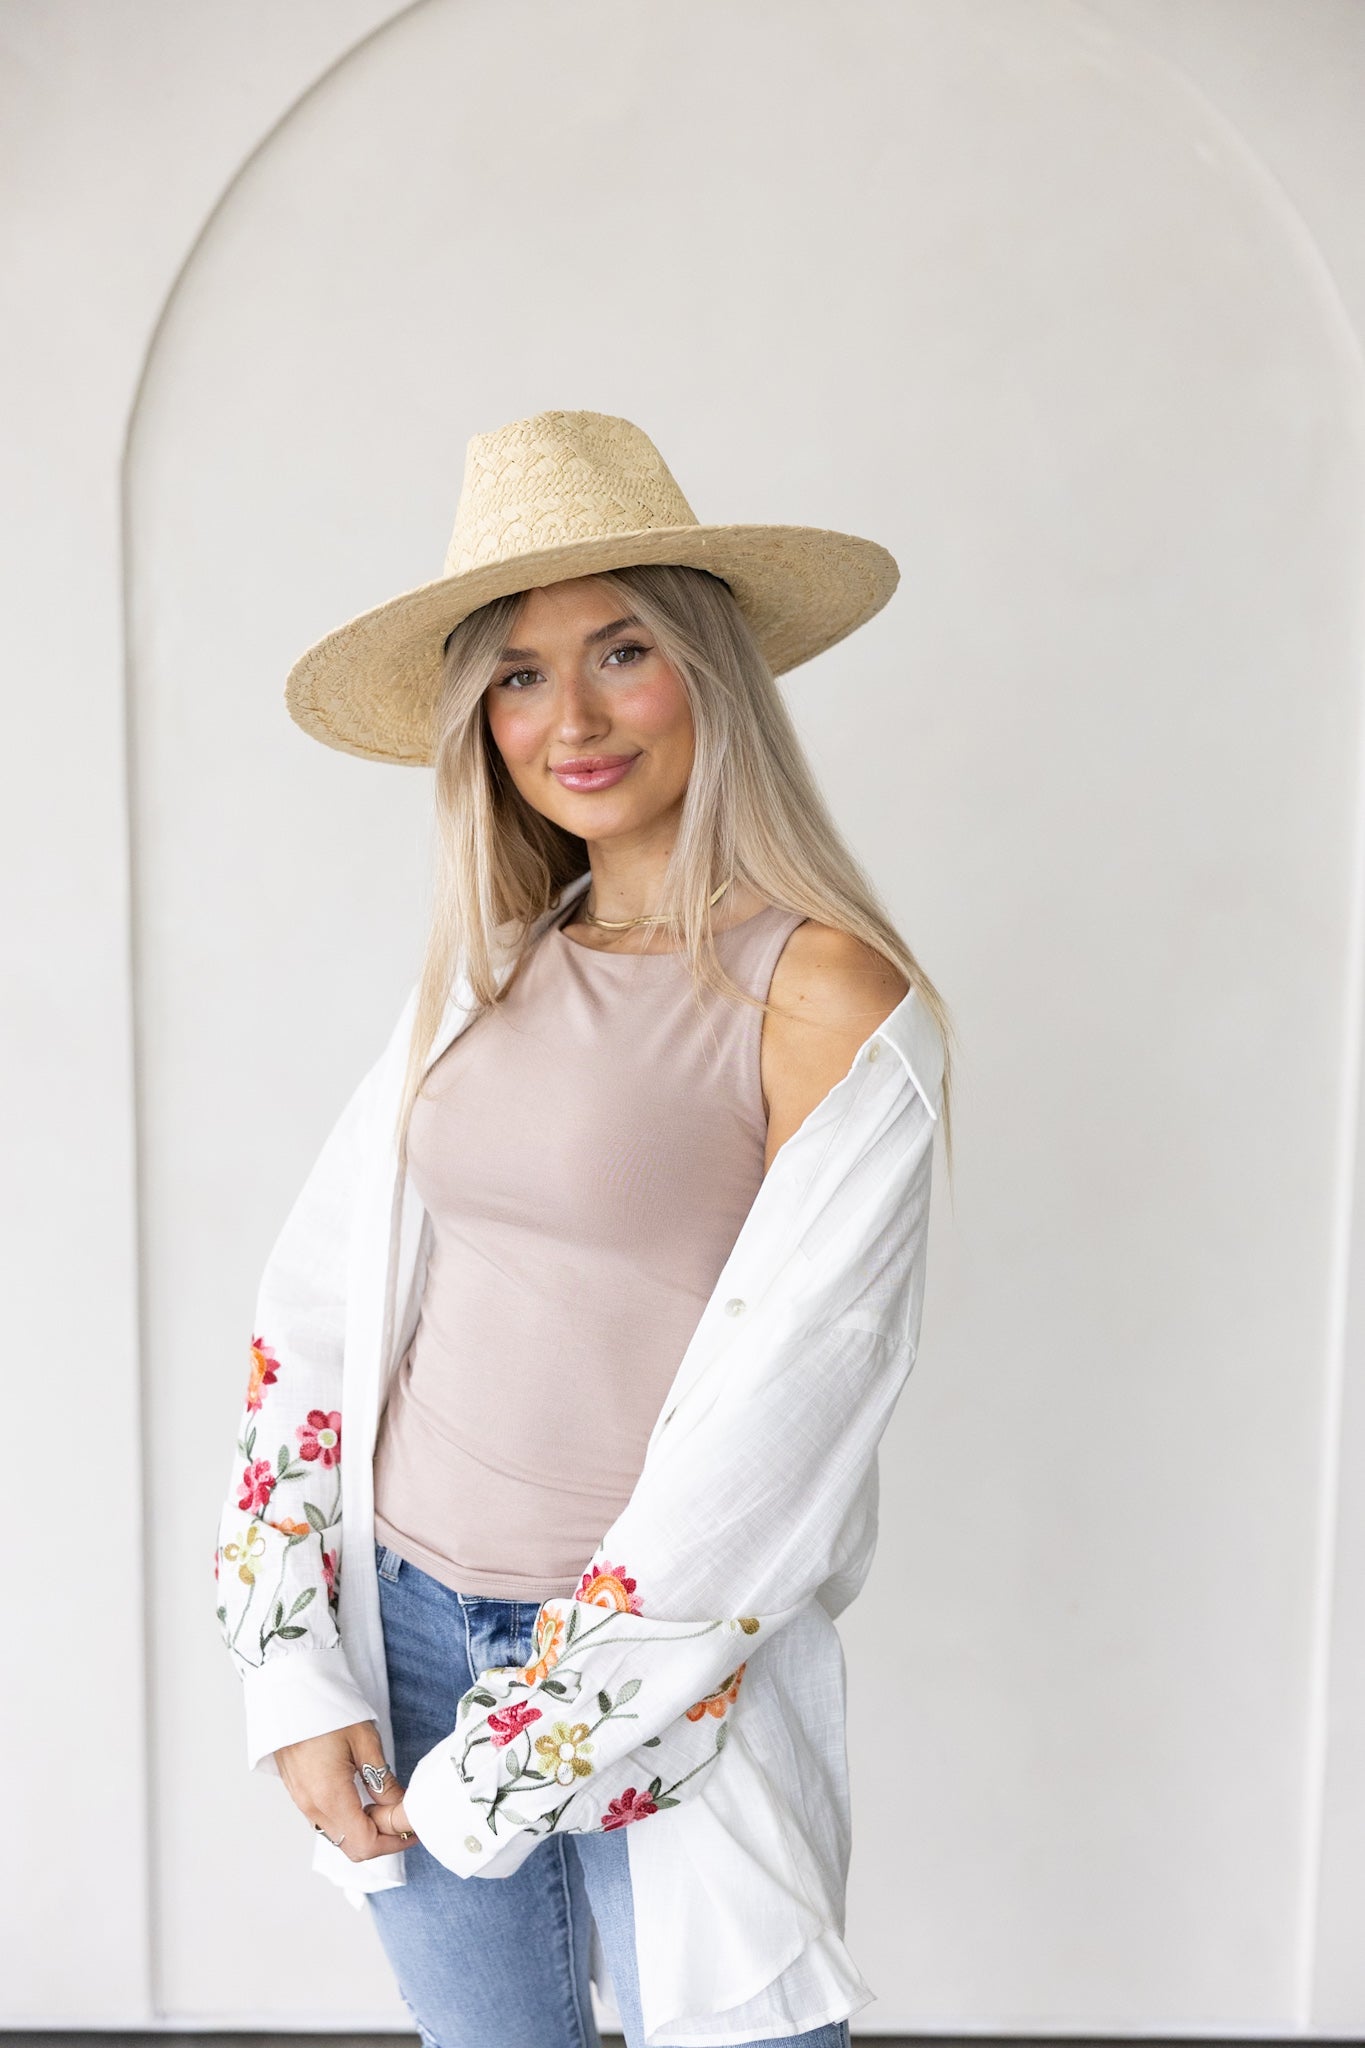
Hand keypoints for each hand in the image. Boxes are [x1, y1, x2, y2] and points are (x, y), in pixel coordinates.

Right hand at [274, 1719, 417, 1859]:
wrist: (289, 1692)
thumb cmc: (327, 1709)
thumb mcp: (365, 1740)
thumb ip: (383, 1781)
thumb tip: (399, 1807)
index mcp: (329, 1796)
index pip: (365, 1844)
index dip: (394, 1841)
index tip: (412, 1828)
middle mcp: (312, 1806)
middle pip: (351, 1847)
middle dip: (382, 1839)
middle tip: (403, 1818)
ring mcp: (302, 1802)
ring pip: (339, 1836)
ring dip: (365, 1830)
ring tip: (386, 1805)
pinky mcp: (299, 1793)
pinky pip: (326, 1822)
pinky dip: (348, 1821)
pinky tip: (363, 1799)